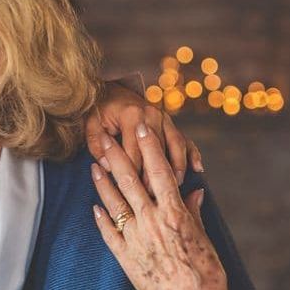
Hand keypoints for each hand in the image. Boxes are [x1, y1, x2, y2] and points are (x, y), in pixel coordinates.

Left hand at [85, 81, 203, 184]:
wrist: (113, 91)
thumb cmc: (100, 112)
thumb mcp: (91, 125)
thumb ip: (96, 146)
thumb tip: (108, 167)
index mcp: (131, 116)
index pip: (134, 152)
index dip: (133, 175)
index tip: (133, 194)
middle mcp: (152, 115)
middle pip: (157, 152)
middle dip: (156, 176)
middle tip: (153, 198)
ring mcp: (164, 118)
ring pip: (176, 146)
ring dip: (177, 167)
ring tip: (176, 186)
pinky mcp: (170, 123)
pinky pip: (185, 139)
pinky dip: (192, 154)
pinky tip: (197, 168)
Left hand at [89, 131, 238, 289]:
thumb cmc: (206, 273)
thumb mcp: (204, 238)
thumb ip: (194, 212)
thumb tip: (193, 191)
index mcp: (175, 213)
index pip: (159, 171)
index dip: (150, 147)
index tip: (143, 126)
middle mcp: (152, 222)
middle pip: (130, 181)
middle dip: (117, 156)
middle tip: (104, 137)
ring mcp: (136, 239)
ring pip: (114, 203)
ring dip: (103, 183)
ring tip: (93, 166)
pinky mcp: (125, 258)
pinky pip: (109, 233)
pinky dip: (102, 218)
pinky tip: (94, 205)